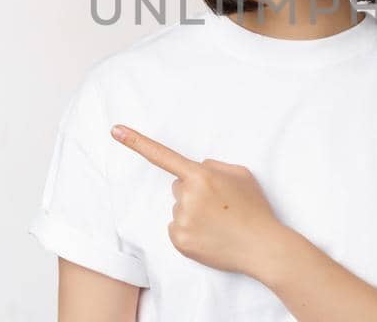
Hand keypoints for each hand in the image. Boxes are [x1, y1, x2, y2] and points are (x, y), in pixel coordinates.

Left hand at [110, 123, 289, 276]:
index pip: (162, 155)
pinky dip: (190, 231)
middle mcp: (187, 196)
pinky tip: (210, 236)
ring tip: (219, 223)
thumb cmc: (254, 208)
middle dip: (194, 192)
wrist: (262, 246)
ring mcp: (181, 219)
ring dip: (193, 213)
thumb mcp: (241, 174)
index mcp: (201, 175)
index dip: (136, 142)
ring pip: (178, 208)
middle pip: (178, 186)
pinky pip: (176, 228)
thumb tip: (197, 169)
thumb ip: (215, 166)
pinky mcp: (178, 240)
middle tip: (220, 206)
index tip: (114, 130)